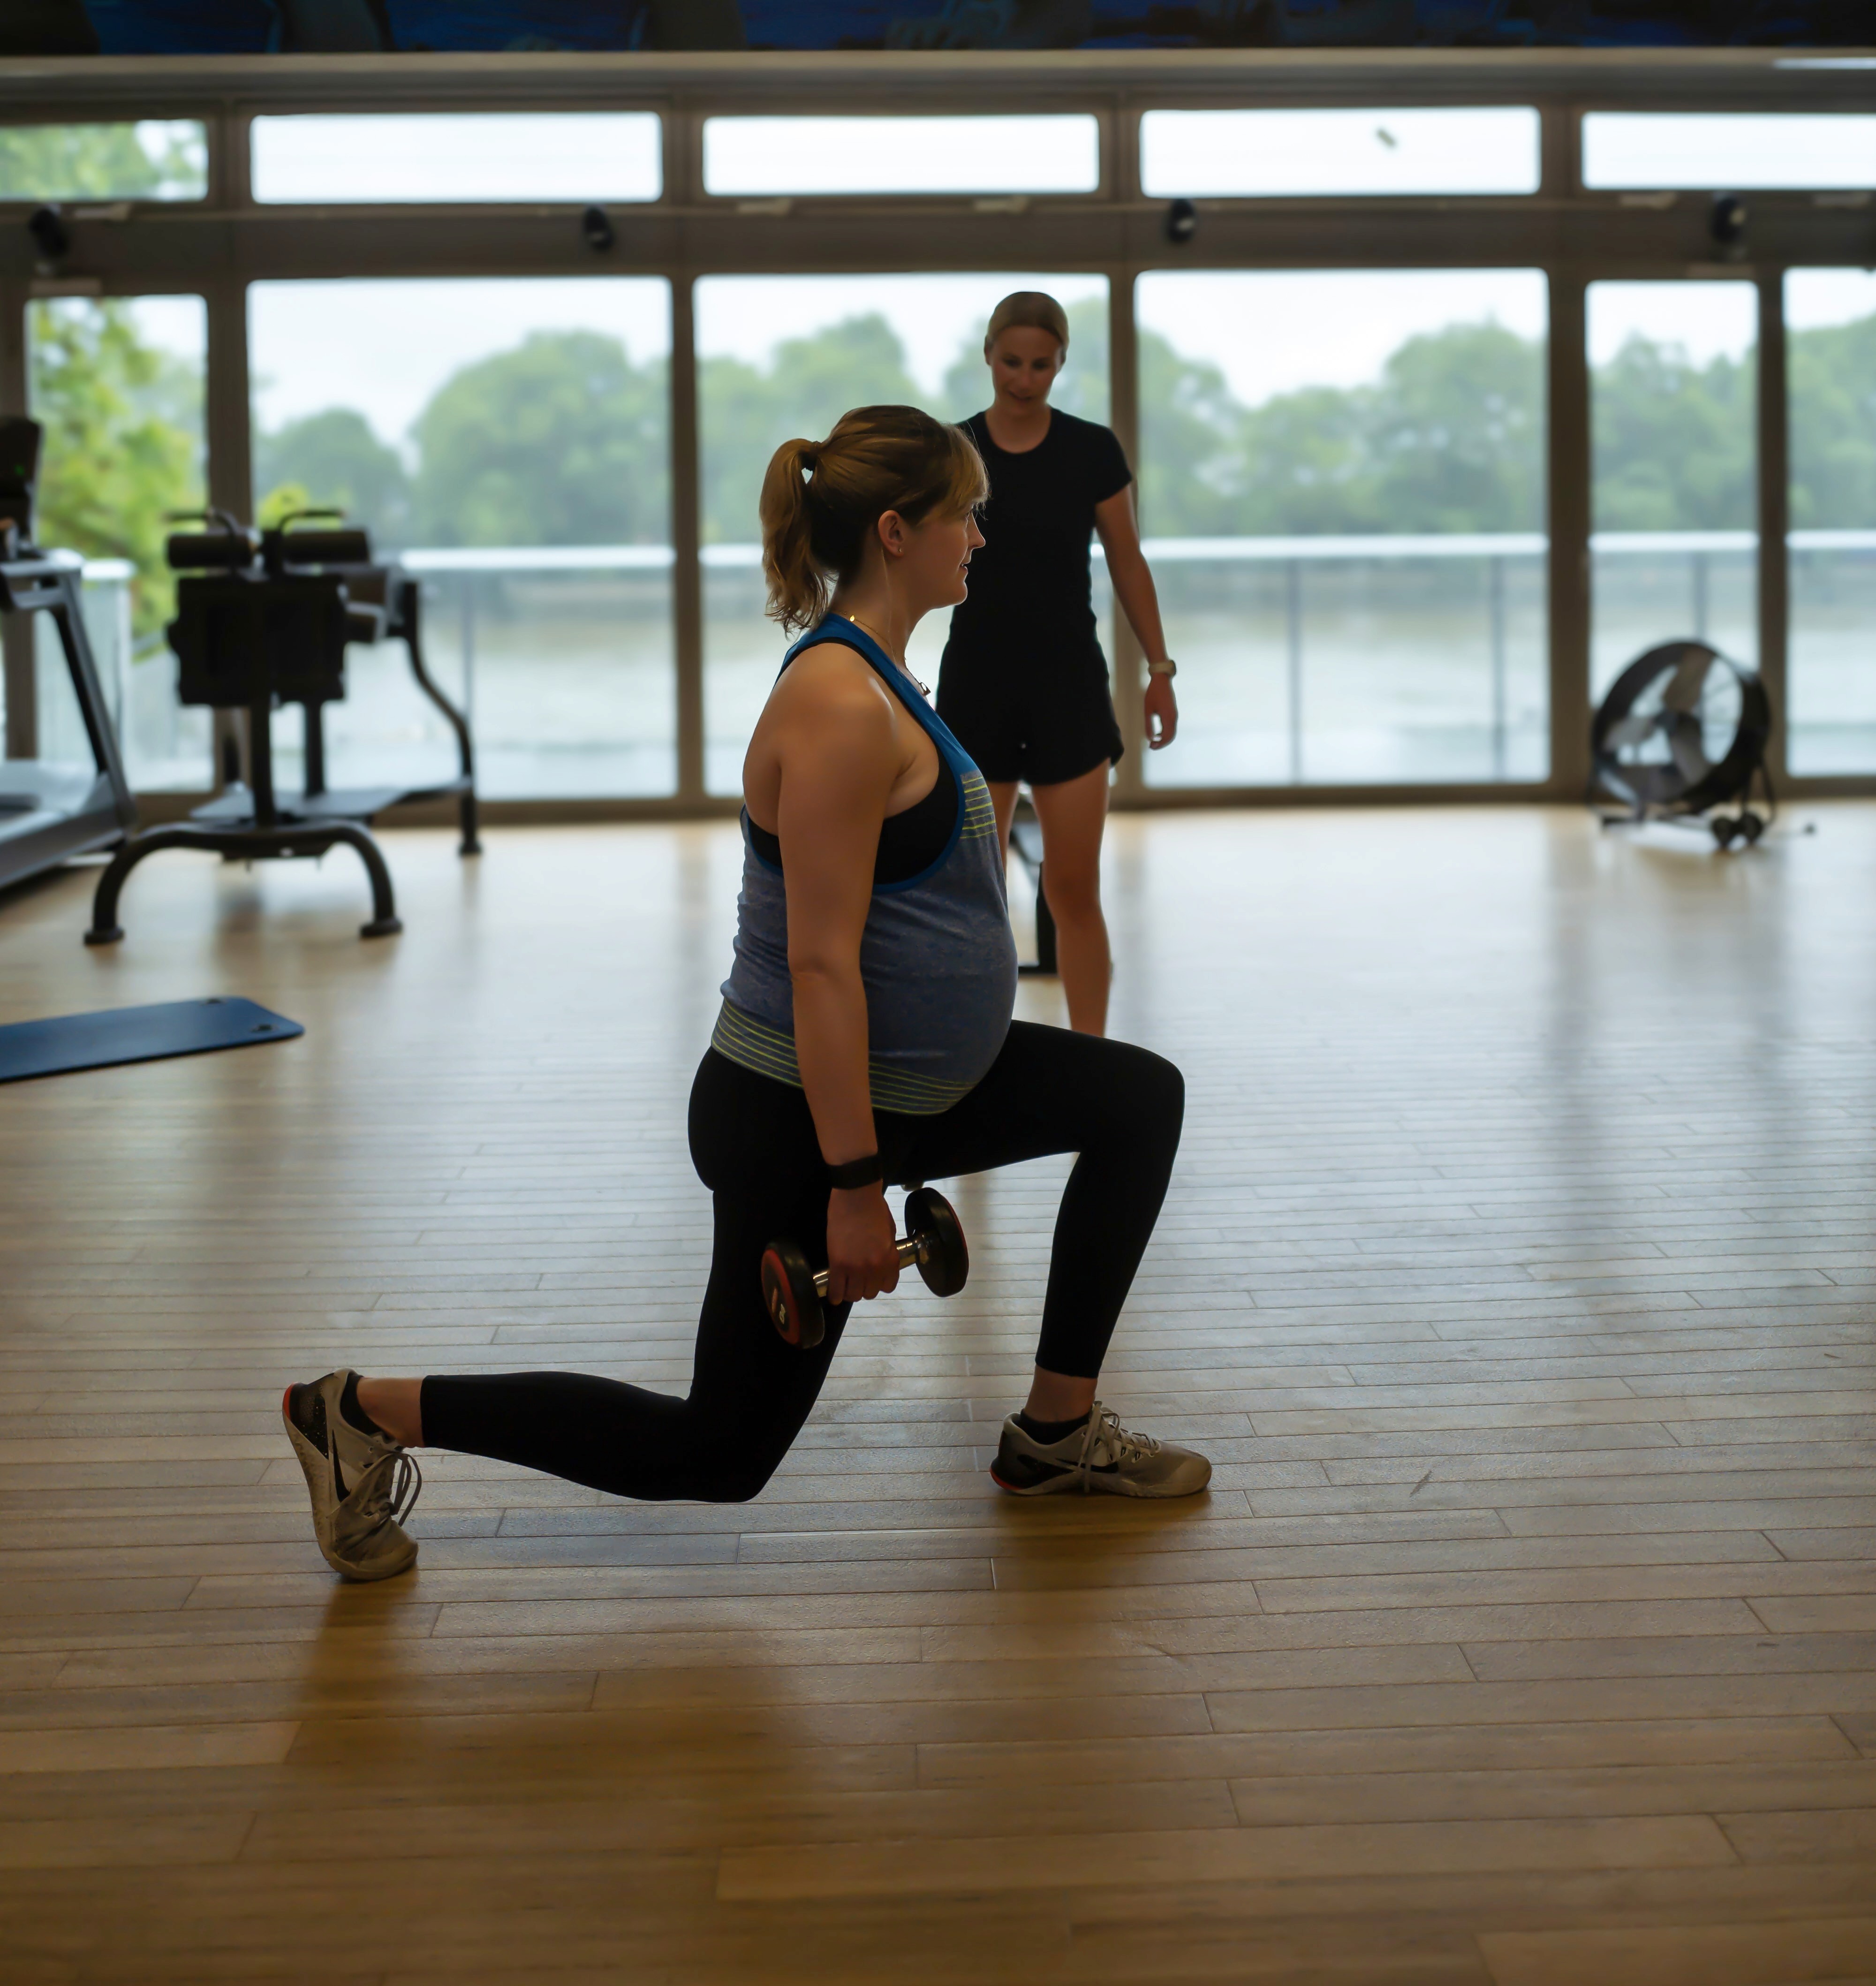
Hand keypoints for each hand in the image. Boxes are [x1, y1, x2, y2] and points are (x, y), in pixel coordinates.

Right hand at [824, 1184, 900, 1305]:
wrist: (856, 1196)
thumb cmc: (874, 1209)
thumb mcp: (889, 1233)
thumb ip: (887, 1252)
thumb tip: (881, 1263)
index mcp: (890, 1259)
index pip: (888, 1287)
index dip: (879, 1283)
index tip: (872, 1278)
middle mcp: (876, 1268)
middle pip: (870, 1293)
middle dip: (863, 1287)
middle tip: (856, 1278)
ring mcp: (856, 1268)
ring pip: (853, 1295)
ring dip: (849, 1291)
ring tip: (844, 1283)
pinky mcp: (837, 1264)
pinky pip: (836, 1290)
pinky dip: (834, 1295)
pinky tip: (833, 1293)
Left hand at [1145, 673, 1177, 748]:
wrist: (1162, 681)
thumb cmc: (1153, 693)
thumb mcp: (1148, 710)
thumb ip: (1148, 725)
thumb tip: (1150, 738)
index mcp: (1167, 717)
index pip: (1166, 736)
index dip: (1159, 744)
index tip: (1151, 746)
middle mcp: (1173, 717)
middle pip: (1171, 736)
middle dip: (1162, 743)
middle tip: (1152, 746)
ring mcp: (1174, 715)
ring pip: (1172, 732)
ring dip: (1164, 739)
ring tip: (1154, 741)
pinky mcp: (1173, 713)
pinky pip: (1172, 727)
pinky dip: (1166, 733)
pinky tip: (1158, 733)